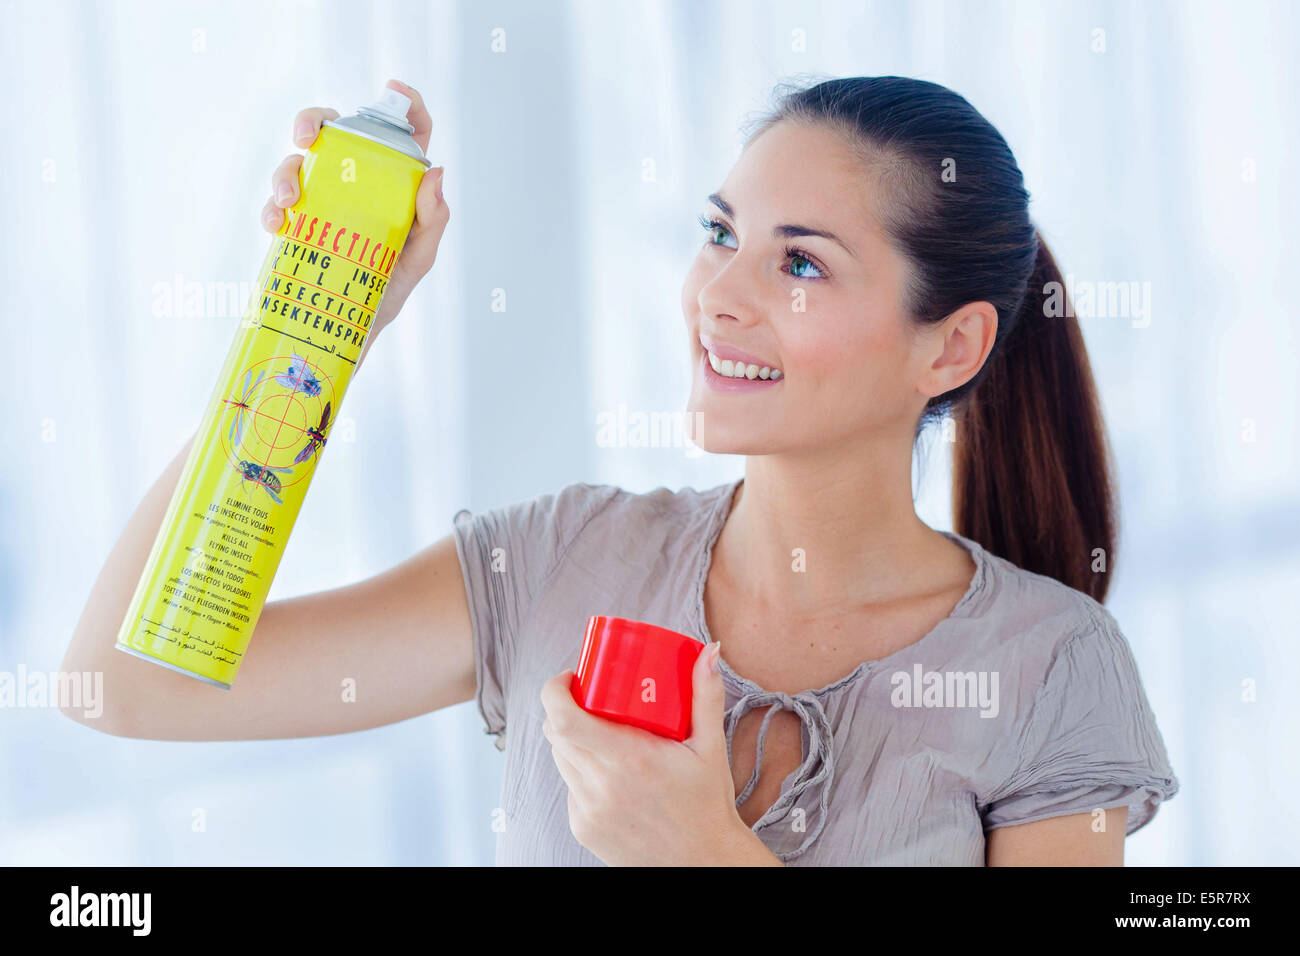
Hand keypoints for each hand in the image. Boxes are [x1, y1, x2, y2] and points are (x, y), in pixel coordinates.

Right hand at [260, 78, 449, 336]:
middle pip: (333, 131)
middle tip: (305, 136)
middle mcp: (356, 184)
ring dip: (285, 172)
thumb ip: (432, 220)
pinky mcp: (295, 224)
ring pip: (297, 163)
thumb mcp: (418, 259)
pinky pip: (276, 204)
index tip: (391, 88)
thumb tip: (435, 173)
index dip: (404, 104)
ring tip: (288, 201)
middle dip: (312, 120)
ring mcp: (321, 201)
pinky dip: (272, 208)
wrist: (346, 335)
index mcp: (394, 186)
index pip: (404, 134)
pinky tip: (277, 225)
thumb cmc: (387, 292)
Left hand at [540, 642, 779, 864]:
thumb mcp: (710, 747)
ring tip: (598, 731)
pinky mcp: (582, 828)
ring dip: (570, 739)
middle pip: (556, 734)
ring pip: (560, 759)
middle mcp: (602, 786)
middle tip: (589, 698)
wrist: (703, 864)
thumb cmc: (707, 804)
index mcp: (630, 760)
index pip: (564, 720)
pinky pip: (569, 786)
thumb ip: (706, 695)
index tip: (571, 677)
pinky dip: (581, 771)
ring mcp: (588, 810)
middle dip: (565, 709)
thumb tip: (710, 650)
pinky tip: (607, 771)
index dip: (555, 691)